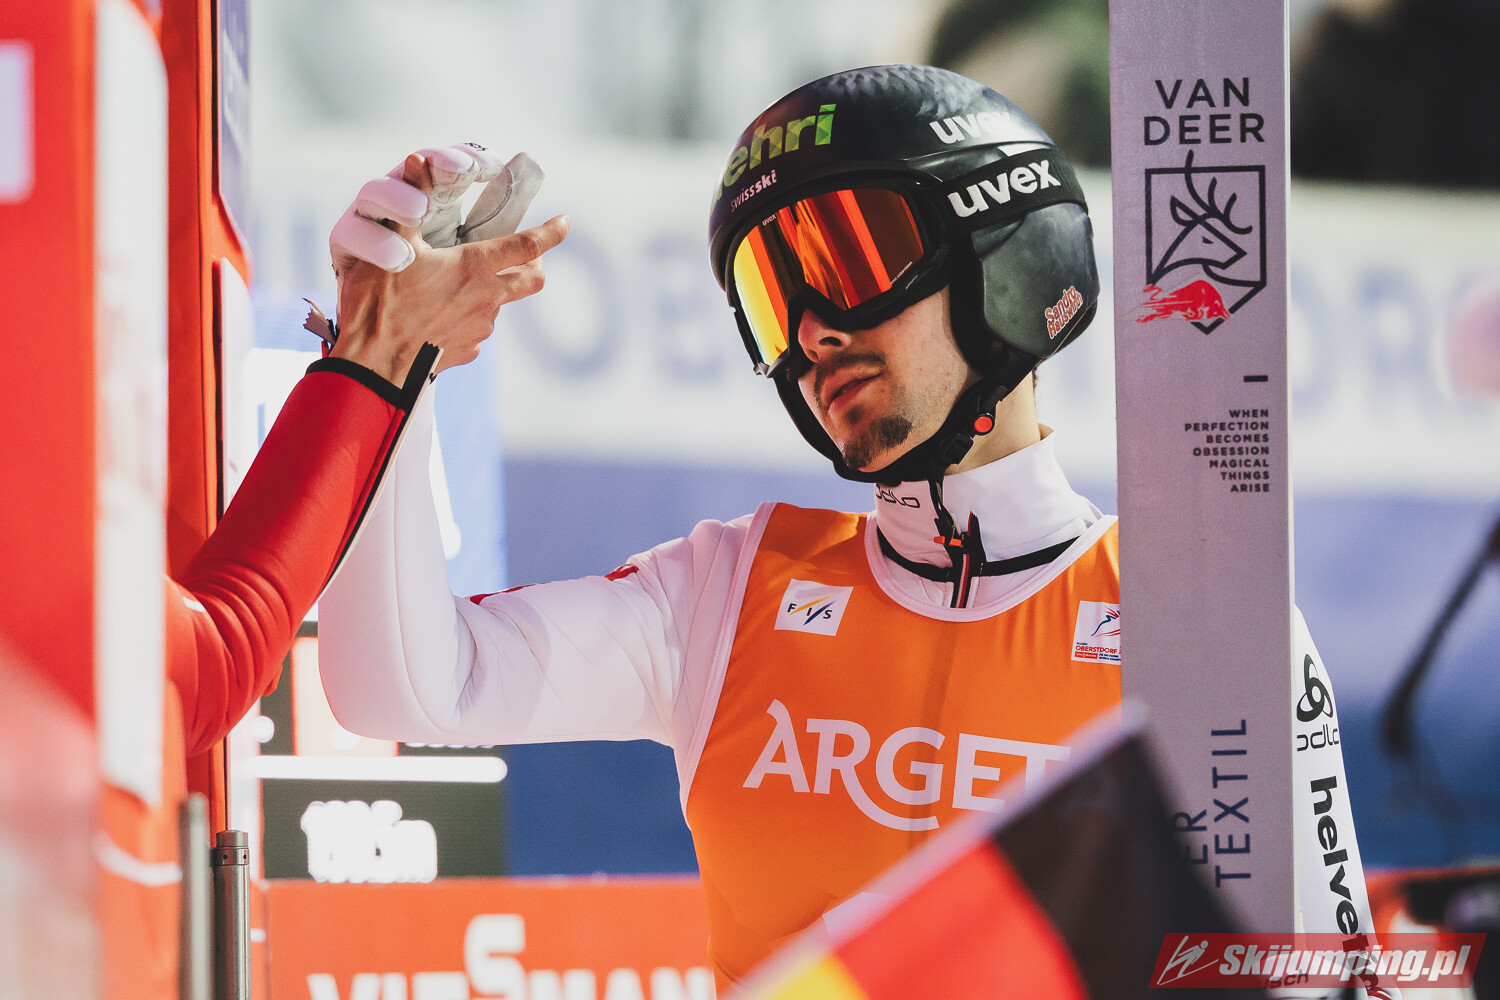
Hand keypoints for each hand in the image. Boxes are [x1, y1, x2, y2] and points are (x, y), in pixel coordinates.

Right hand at [331, 153, 568, 382]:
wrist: (372, 366)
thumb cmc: (378, 304)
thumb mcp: (391, 245)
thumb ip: (409, 204)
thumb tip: (417, 159)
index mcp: (474, 268)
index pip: (527, 246)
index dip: (550, 232)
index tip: (565, 222)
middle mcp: (486, 300)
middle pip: (531, 279)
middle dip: (535, 262)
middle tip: (530, 252)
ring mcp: (478, 329)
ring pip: (500, 303)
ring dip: (493, 289)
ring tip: (462, 281)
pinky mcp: (466, 351)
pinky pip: (476, 328)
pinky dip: (469, 315)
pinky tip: (442, 312)